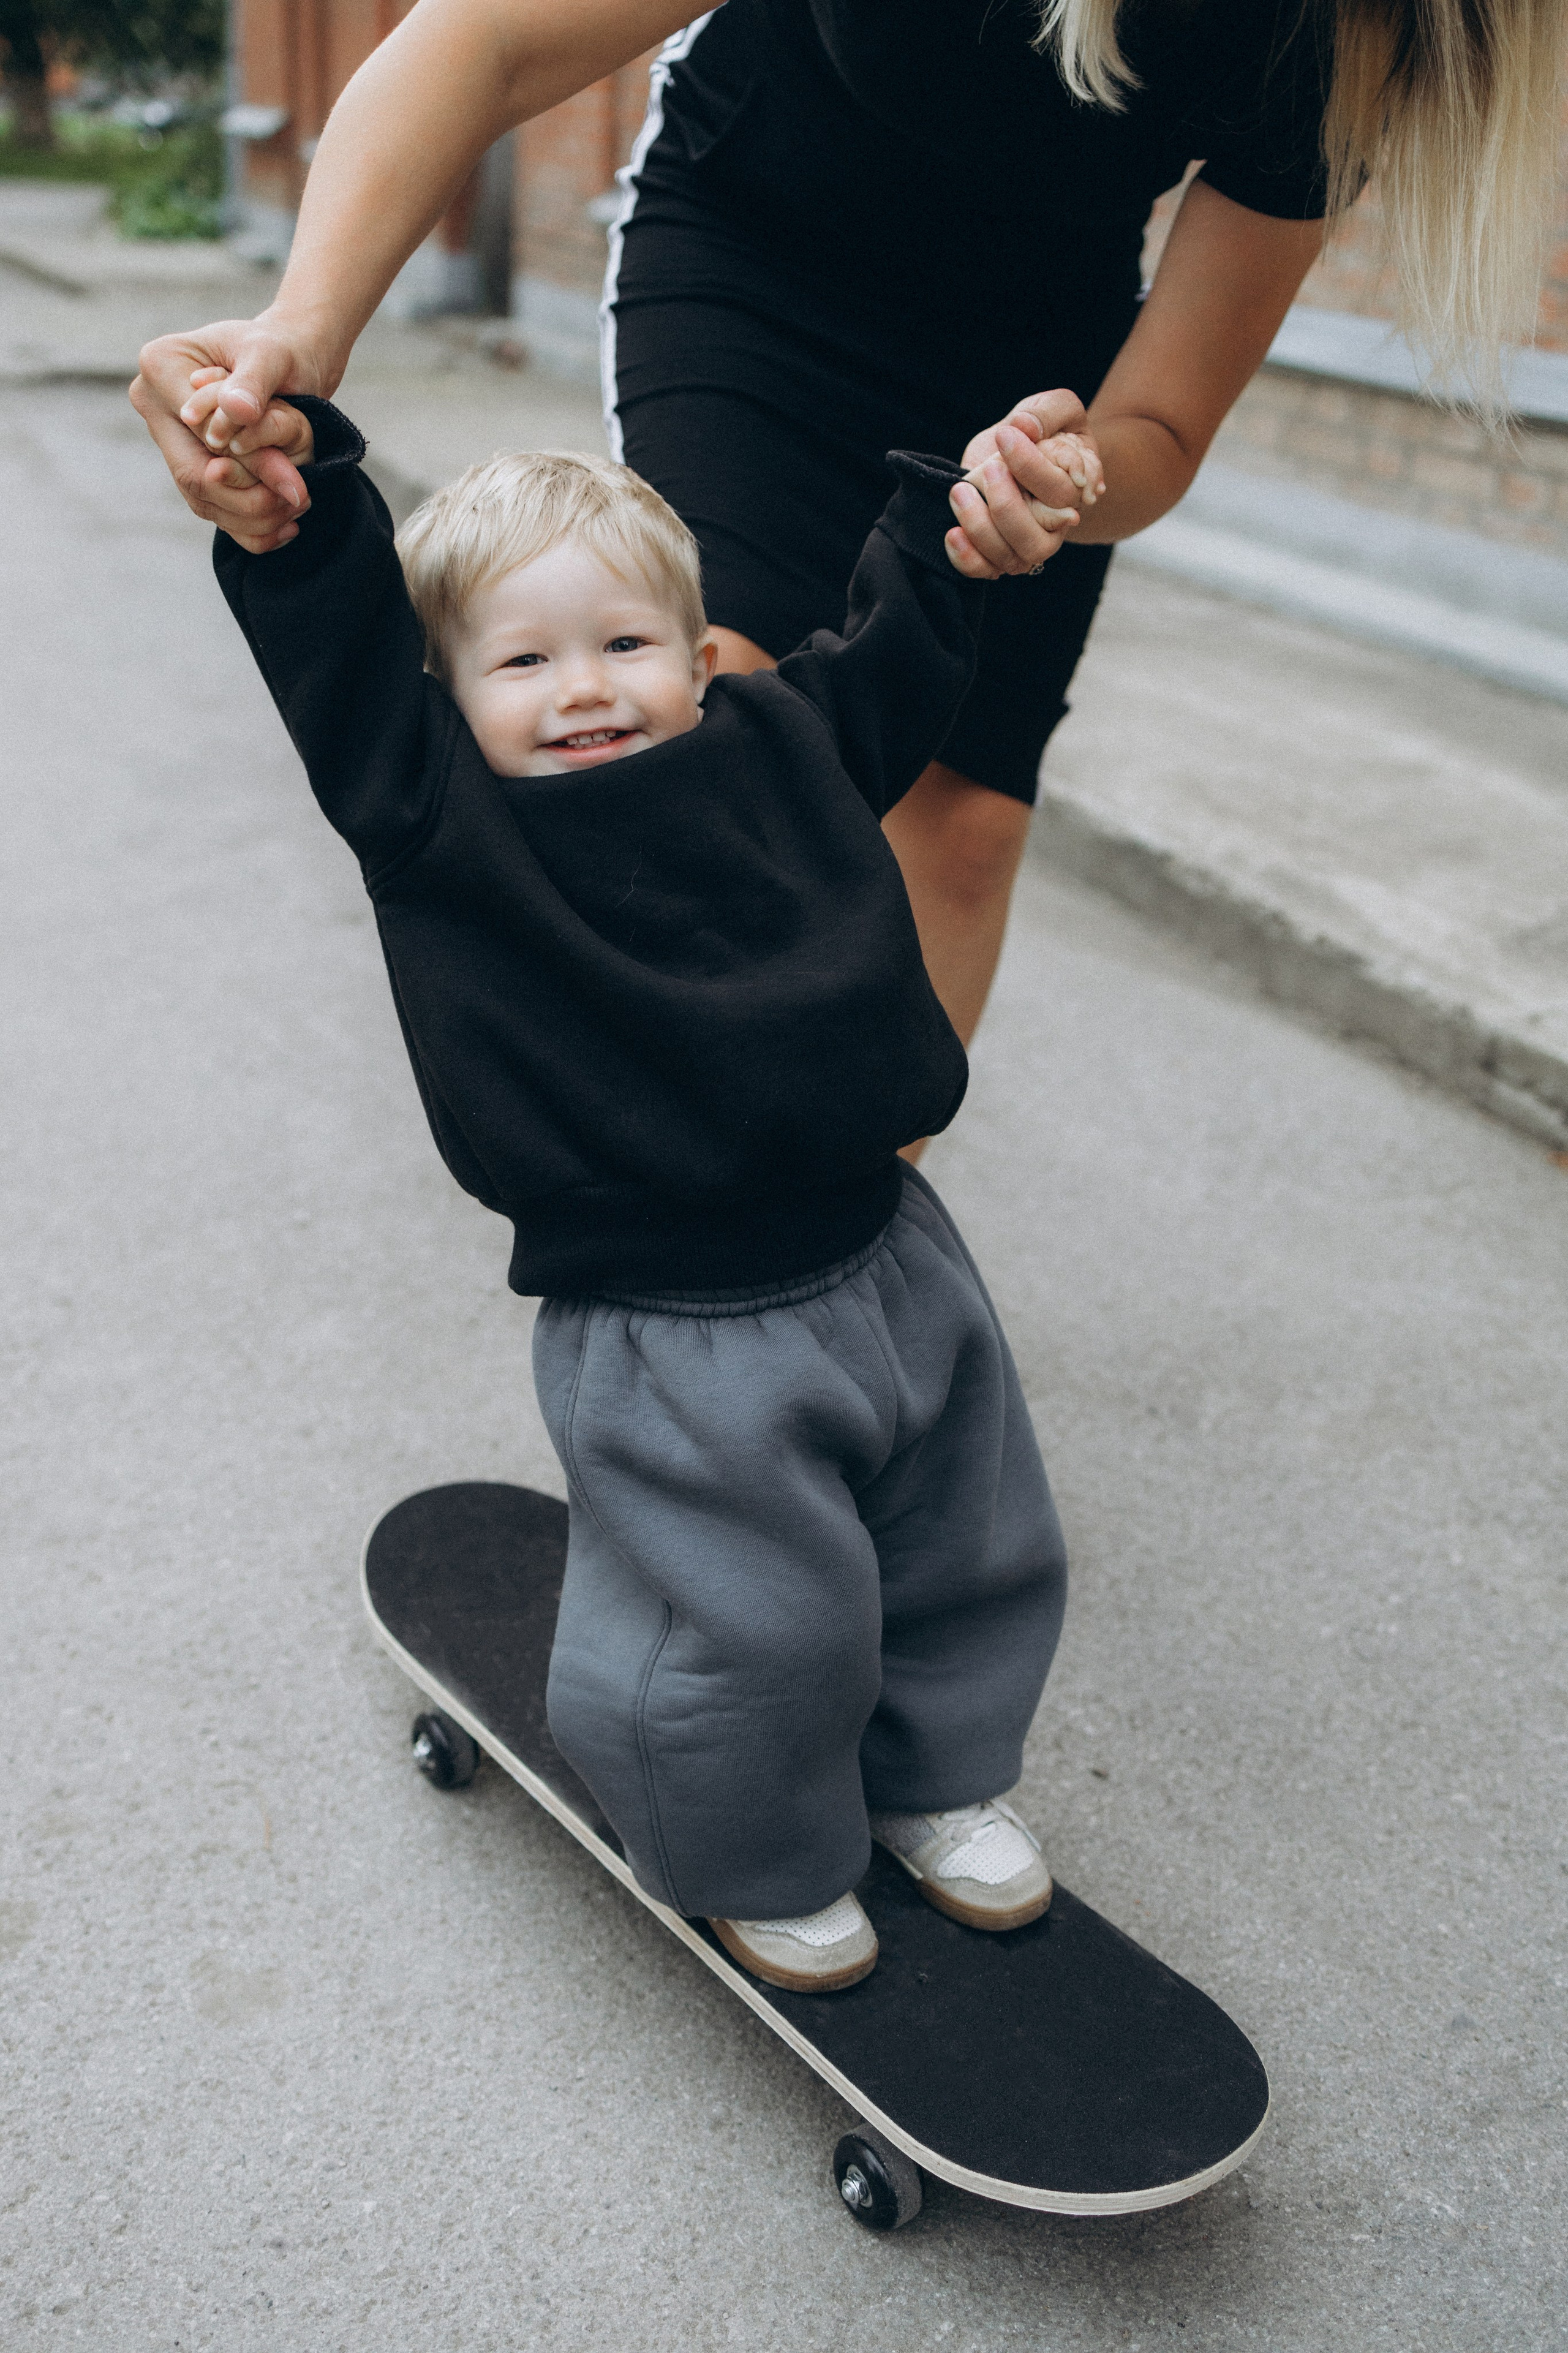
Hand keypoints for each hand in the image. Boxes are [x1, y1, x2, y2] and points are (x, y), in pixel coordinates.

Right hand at [129, 314, 337, 553]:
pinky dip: (248, 527)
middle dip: (249, 496)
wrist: (287, 362)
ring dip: (252, 517)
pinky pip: (212, 509)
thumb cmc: (278, 350)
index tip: (294, 483)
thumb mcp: (269, 355)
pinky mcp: (189, 465)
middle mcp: (154, 406)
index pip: (197, 435)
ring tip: (298, 510)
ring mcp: (168, 441)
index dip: (245, 465)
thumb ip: (253, 383)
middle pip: (192, 475)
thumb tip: (237, 411)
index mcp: (159, 367)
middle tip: (298, 500)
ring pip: (202, 500)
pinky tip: (286, 527)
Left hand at [945, 391, 1106, 580]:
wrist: (1020, 451)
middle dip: (1006, 505)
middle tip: (987, 468)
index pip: (1061, 492)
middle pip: (1036, 540)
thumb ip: (1047, 412)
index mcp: (1075, 491)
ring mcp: (1025, 546)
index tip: (1004, 435)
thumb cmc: (1043, 430)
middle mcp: (1054, 527)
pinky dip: (966, 558)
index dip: (1030, 466)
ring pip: (1010, 558)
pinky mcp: (996, 555)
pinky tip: (953, 533)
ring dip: (981, 527)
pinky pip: (984, 571)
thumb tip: (1024, 426)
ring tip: (959, 490)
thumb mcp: (1056, 407)